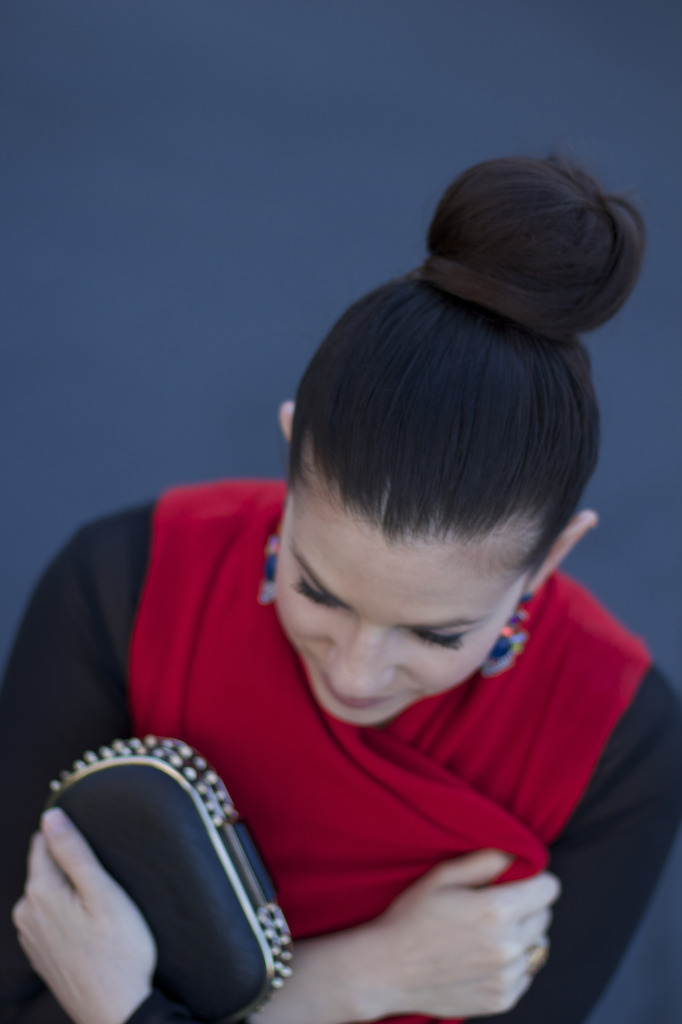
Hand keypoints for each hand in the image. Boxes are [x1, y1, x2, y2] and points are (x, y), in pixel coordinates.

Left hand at [12, 808, 156, 1023]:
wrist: (116, 1011)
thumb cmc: (119, 952)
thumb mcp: (104, 892)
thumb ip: (74, 852)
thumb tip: (51, 817)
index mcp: (40, 892)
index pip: (43, 841)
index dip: (70, 839)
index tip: (94, 853)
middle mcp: (26, 912)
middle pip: (45, 868)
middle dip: (71, 867)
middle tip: (105, 887)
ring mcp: (30, 936)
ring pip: (48, 894)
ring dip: (70, 892)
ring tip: (101, 910)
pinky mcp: (39, 953)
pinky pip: (50, 918)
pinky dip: (68, 916)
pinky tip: (92, 930)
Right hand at [363, 849, 558, 1018]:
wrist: (387, 970)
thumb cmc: (412, 917)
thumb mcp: (443, 876)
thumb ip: (486, 860)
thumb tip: (518, 854)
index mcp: (497, 911)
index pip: (549, 889)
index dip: (534, 880)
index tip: (517, 882)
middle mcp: (509, 946)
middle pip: (545, 917)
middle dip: (526, 907)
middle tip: (492, 906)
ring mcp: (507, 977)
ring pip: (537, 947)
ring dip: (520, 937)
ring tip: (486, 934)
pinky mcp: (502, 1000)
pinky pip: (525, 974)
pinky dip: (511, 964)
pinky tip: (482, 958)